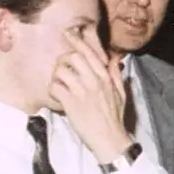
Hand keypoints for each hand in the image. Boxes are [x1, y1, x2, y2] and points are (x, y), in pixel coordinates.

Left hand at [49, 33, 128, 162]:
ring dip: (57, 75)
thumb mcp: (121, 94)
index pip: (90, 53)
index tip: (68, 33)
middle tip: (63, 68)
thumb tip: (116, 58)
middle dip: (64, 59)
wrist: (110, 140)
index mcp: (106, 78)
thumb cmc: (115, 118)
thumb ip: (116, 74)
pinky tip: (57, 96)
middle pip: (73, 57)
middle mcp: (94, 82)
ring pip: (61, 70)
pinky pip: (55, 87)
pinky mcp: (70, 104)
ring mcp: (81, 92)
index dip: (77, 41)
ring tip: (59, 84)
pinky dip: (52, 90)